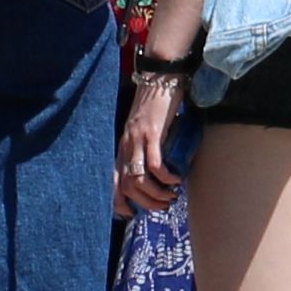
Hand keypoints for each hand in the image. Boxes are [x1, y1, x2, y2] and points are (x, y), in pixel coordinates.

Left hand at [115, 54, 190, 216]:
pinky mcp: (152, 134)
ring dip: (156, 194)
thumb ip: (148, 145)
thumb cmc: (158, 102)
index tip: (131, 214)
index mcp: (124, 145)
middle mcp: (126, 145)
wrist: (161, 77)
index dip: (118, 201)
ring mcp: (137, 139)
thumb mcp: (148, 128)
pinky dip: (166, 177)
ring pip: (139, 179)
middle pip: (127, 185)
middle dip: (145, 203)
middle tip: (163, 206)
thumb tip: (160, 167)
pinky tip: (177, 178)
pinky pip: (155, 164)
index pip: (113, 179)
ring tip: (172, 196)